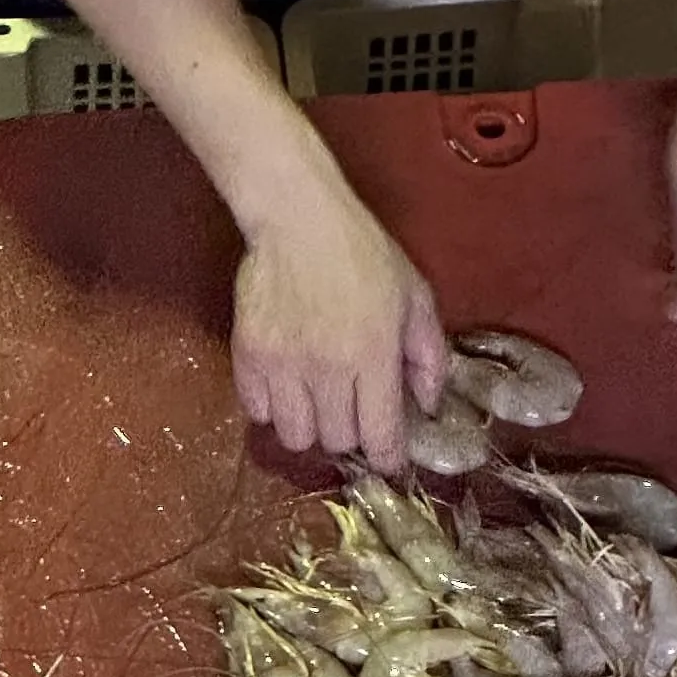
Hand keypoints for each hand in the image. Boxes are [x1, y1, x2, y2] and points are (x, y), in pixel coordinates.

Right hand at [230, 168, 447, 473]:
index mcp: (373, 355)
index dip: (386, 457)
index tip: (387, 455)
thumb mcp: (416, 296)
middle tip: (353, 407)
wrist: (299, 220)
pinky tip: (285, 383)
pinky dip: (272, 406)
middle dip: (350, 432)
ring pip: (294, 435)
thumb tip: (429, 406)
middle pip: (336, 441)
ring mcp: (283, 365)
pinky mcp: (247, 355)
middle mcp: (327, 369)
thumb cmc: (364, 256)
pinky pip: (256, 411)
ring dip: (310, 424)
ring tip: (316, 398)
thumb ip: (429, 354)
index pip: (379, 436)